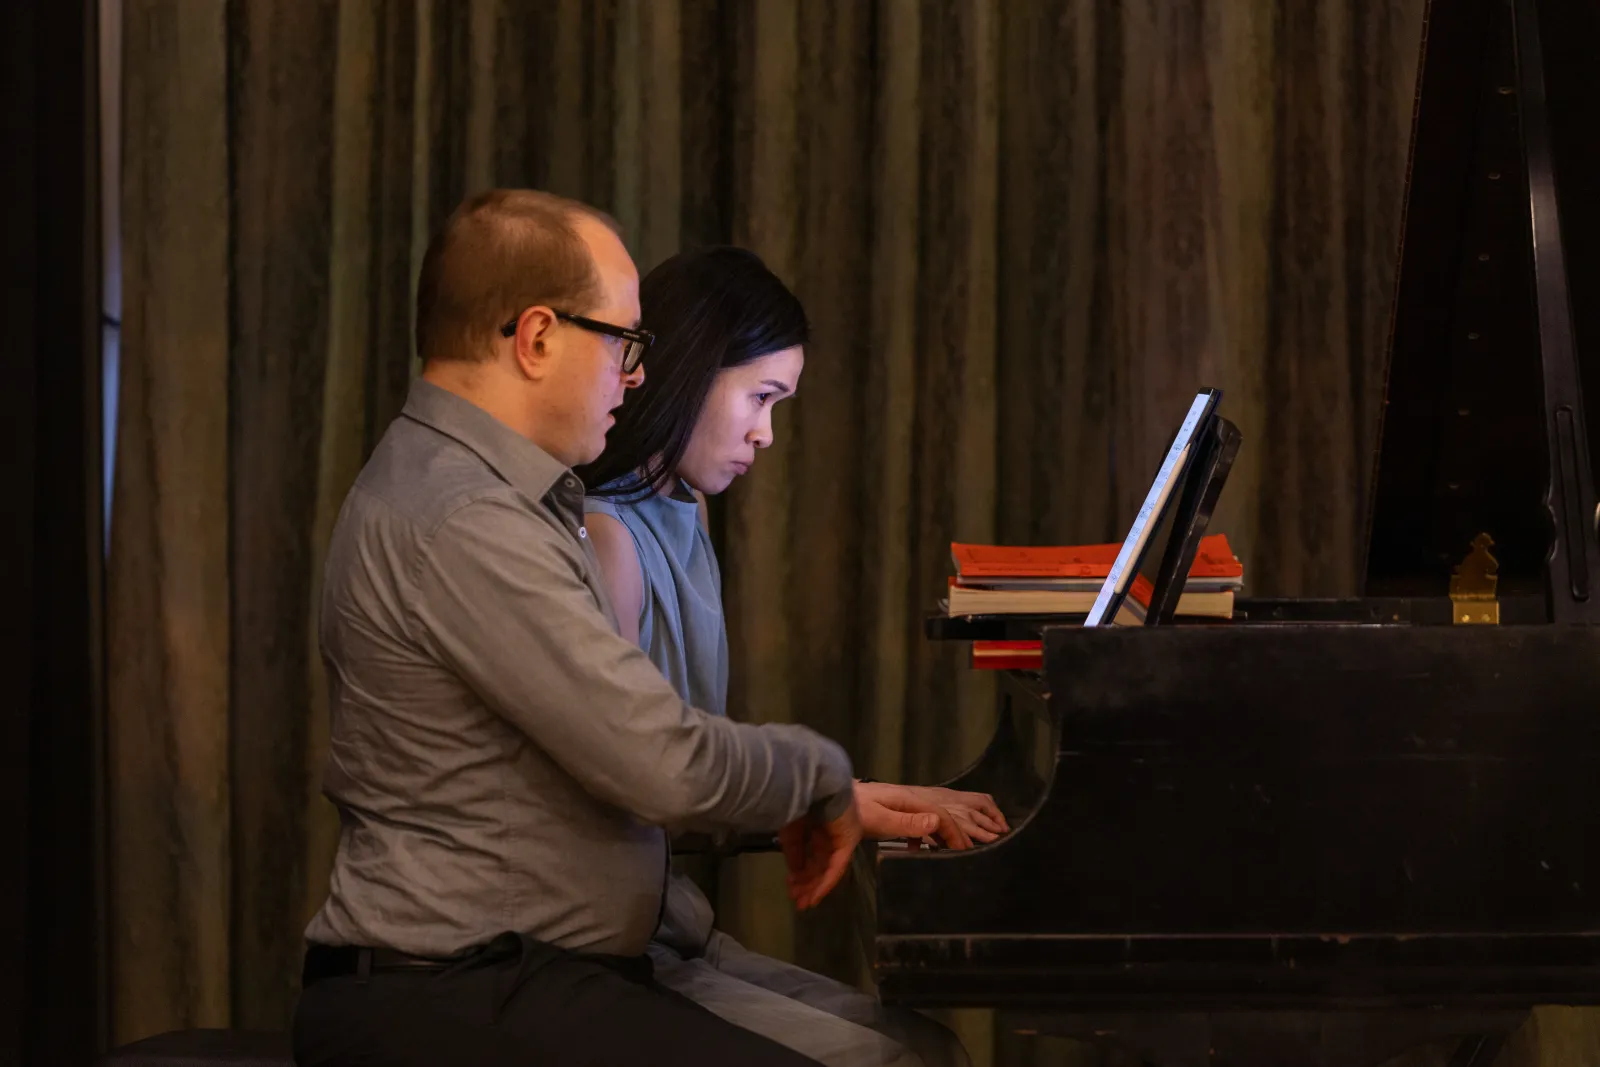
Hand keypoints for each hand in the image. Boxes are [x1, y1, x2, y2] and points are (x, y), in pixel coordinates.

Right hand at [778, 799, 862, 910]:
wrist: (812, 784)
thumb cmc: (796, 801)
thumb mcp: (790, 830)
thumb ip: (793, 851)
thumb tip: (793, 872)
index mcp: (815, 826)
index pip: (810, 853)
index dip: (800, 872)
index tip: (790, 887)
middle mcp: (829, 833)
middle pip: (819, 863)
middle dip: (807, 883)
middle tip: (796, 900)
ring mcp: (840, 837)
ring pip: (828, 868)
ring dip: (815, 885)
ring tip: (803, 902)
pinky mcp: (848, 840)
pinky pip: (837, 866)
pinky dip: (827, 881)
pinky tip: (816, 894)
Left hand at [856, 782, 1008, 849]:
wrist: (832, 796)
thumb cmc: (853, 809)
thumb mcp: (879, 818)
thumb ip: (907, 822)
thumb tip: (937, 823)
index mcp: (912, 801)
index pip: (943, 818)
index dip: (956, 836)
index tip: (966, 853)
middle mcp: (912, 800)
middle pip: (944, 815)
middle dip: (962, 830)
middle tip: (977, 849)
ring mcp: (903, 805)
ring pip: (933, 819)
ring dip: (947, 832)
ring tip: (960, 848)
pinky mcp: (894, 811)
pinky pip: (918, 823)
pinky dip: (925, 835)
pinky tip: (917, 849)